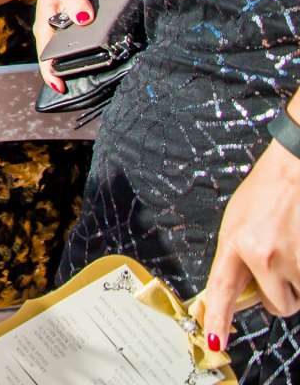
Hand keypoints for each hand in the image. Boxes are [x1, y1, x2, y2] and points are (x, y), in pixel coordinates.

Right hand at [32, 0, 95, 93]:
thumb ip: (77, 2)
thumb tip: (83, 18)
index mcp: (44, 27)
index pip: (44, 56)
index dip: (51, 74)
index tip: (62, 89)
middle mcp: (50, 34)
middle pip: (55, 61)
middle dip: (66, 77)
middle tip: (83, 92)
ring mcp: (60, 33)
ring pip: (66, 56)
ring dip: (76, 68)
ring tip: (94, 83)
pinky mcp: (71, 30)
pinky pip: (76, 48)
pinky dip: (85, 57)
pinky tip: (100, 62)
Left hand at [199, 127, 299, 351]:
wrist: (297, 167)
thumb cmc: (269, 192)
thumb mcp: (239, 221)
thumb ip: (238, 256)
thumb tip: (245, 293)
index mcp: (237, 242)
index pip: (222, 290)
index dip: (219, 320)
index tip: (216, 342)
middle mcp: (264, 254)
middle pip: (277, 306)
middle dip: (282, 295)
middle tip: (283, 267)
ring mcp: (295, 258)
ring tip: (296, 247)